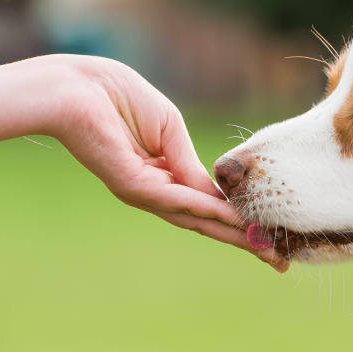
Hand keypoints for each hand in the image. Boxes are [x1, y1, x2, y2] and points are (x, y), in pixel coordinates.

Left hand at [0, 54, 284, 270]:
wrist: (75, 87)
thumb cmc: (116, 97)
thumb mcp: (169, 129)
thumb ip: (192, 163)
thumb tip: (218, 194)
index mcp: (163, 176)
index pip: (207, 205)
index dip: (239, 221)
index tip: (271, 237)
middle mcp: (154, 192)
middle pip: (205, 223)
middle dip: (242, 241)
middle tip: (278, 263)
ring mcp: (142, 192)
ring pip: (195, 219)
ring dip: (232, 233)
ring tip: (264, 248)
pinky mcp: (132, 185)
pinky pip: (176, 200)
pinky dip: (206, 209)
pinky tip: (232, 218)